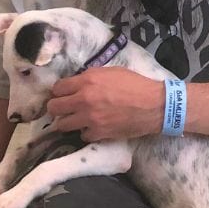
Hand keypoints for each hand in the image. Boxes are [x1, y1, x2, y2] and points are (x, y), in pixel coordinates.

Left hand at [46, 67, 164, 141]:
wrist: (154, 105)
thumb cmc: (136, 85)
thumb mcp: (111, 71)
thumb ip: (91, 76)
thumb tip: (77, 82)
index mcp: (87, 81)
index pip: (58, 88)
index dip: (58, 92)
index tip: (62, 95)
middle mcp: (84, 100)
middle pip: (54, 107)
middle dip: (56, 108)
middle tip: (63, 109)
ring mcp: (89, 118)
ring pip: (62, 125)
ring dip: (67, 122)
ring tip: (75, 120)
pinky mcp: (98, 133)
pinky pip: (82, 136)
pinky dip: (86, 132)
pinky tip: (93, 128)